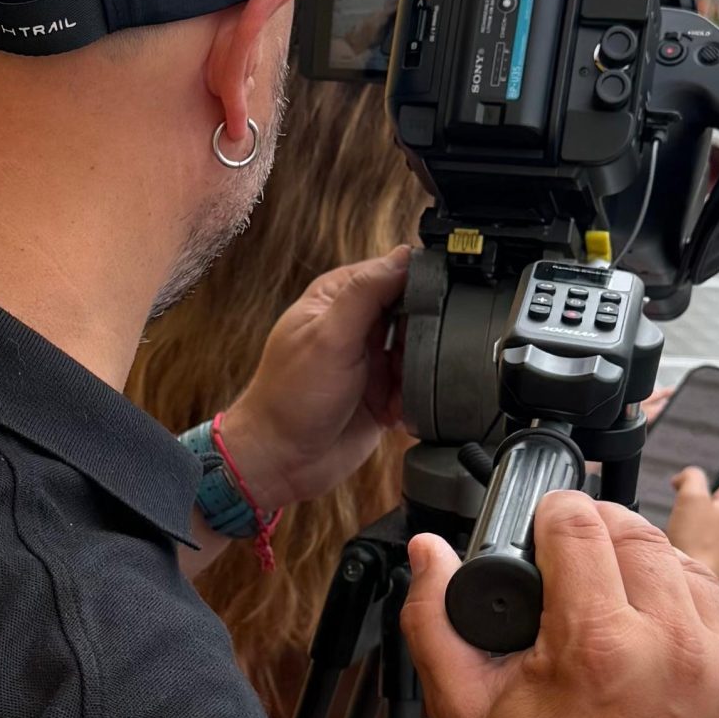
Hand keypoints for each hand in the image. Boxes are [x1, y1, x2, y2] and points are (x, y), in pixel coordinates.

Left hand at [218, 249, 407, 510]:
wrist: (282, 462)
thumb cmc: (292, 397)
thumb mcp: (331, 336)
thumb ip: (367, 293)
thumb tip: (405, 255)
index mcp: (339, 297)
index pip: (393, 271)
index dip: (419, 282)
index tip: (436, 300)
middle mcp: (357, 325)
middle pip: (415, 310)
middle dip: (424, 333)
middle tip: (416, 354)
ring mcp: (372, 360)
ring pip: (421, 350)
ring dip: (420, 370)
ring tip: (402, 388)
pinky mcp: (384, 394)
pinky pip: (417, 387)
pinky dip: (415, 399)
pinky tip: (398, 411)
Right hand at [401, 495, 718, 717]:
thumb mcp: (463, 708)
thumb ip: (434, 618)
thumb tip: (429, 551)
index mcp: (600, 644)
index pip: (582, 524)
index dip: (555, 512)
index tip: (547, 523)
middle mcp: (675, 649)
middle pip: (641, 536)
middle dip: (603, 534)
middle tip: (579, 558)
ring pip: (691, 574)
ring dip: (653, 574)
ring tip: (620, 603)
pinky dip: (693, 625)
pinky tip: (660, 651)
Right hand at [635, 392, 718, 582]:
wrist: (690, 591)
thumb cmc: (697, 548)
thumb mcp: (693, 499)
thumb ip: (692, 479)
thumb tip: (686, 476)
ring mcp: (718, 543)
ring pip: (709, 513)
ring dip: (699, 502)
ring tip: (682, 494)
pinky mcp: (702, 558)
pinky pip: (694, 531)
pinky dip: (685, 522)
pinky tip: (670, 527)